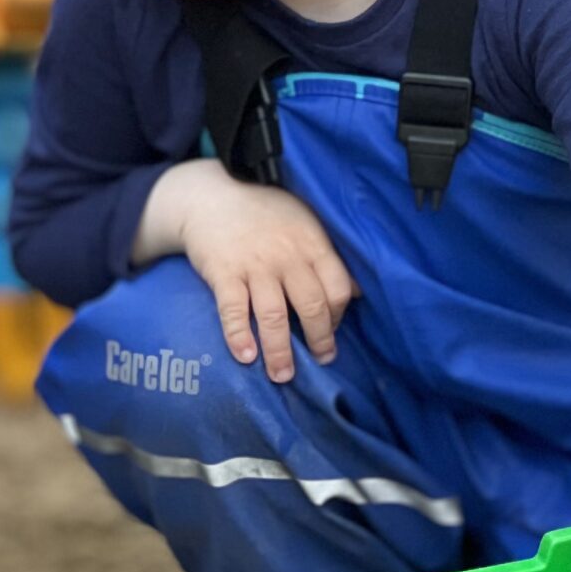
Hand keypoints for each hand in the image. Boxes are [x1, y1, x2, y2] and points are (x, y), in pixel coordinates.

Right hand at [138, 159, 355, 381]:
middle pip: (312, 307)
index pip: (338, 287)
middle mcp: (287, 256)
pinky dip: (239, 336)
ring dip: (280, 352)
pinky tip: (246, 356)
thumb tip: (359, 292)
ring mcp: (254, 266)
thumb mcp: (304, 222)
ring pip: (274, 316)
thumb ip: (328, 255)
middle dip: (319, 340)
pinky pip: (233, 311)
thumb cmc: (263, 213)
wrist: (211, 196)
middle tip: (321, 360)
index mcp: (312, 243)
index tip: (331, 330)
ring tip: (282, 375)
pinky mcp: (224, 273)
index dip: (339, 315)